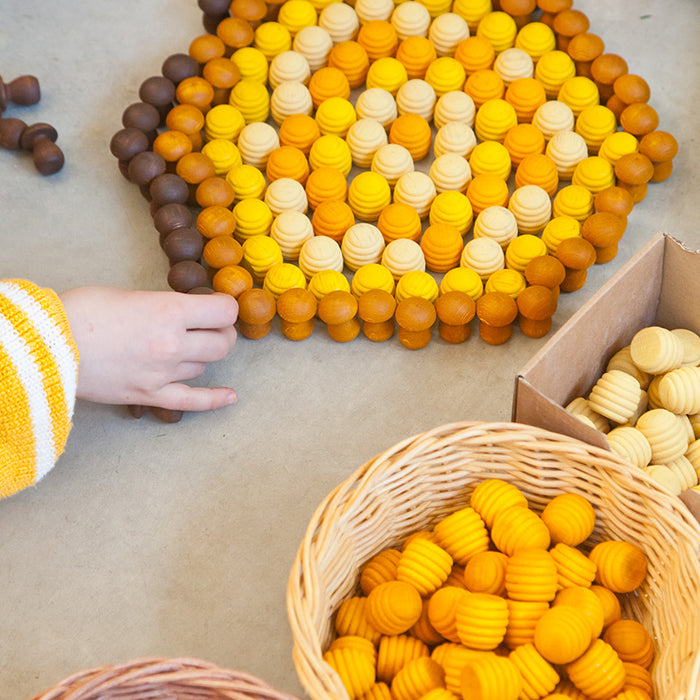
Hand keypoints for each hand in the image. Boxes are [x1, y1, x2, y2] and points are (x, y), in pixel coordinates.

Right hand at [59, 287, 237, 410]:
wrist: (46, 346)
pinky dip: (214, 399)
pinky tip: (230, 396)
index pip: (224, 311)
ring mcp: (163, 373)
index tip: (216, 306)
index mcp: (170, 311)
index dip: (224, 306)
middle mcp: (173, 343)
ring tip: (189, 346)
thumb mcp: (131, 295)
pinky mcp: (149, 395)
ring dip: (202, 355)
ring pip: (205, 365)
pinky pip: (193, 401)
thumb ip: (165, 306)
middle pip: (222, 342)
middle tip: (208, 326)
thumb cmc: (82, 312)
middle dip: (220, 332)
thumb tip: (186, 314)